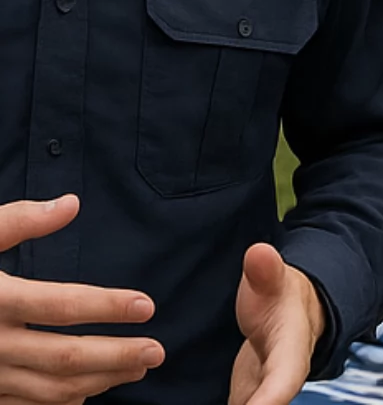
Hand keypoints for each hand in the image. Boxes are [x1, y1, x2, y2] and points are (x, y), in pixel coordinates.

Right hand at [0, 196, 164, 404]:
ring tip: (140, 368)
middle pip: (64, 357)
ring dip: (101, 380)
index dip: (107, 306)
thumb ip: (18, 221)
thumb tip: (71, 203)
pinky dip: (62, 402)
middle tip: (159, 351)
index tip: (147, 305)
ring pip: (51, 389)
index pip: (60, 305)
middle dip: (117, 356)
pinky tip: (91, 391)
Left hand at [228, 244, 324, 404]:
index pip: (283, 383)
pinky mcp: (243, 400)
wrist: (290, 312)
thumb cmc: (279, 296)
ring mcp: (259, 396)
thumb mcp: (274, 281)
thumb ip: (266, 273)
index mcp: (290, 355)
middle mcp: (277, 384)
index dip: (268, 399)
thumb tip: (260, 253)